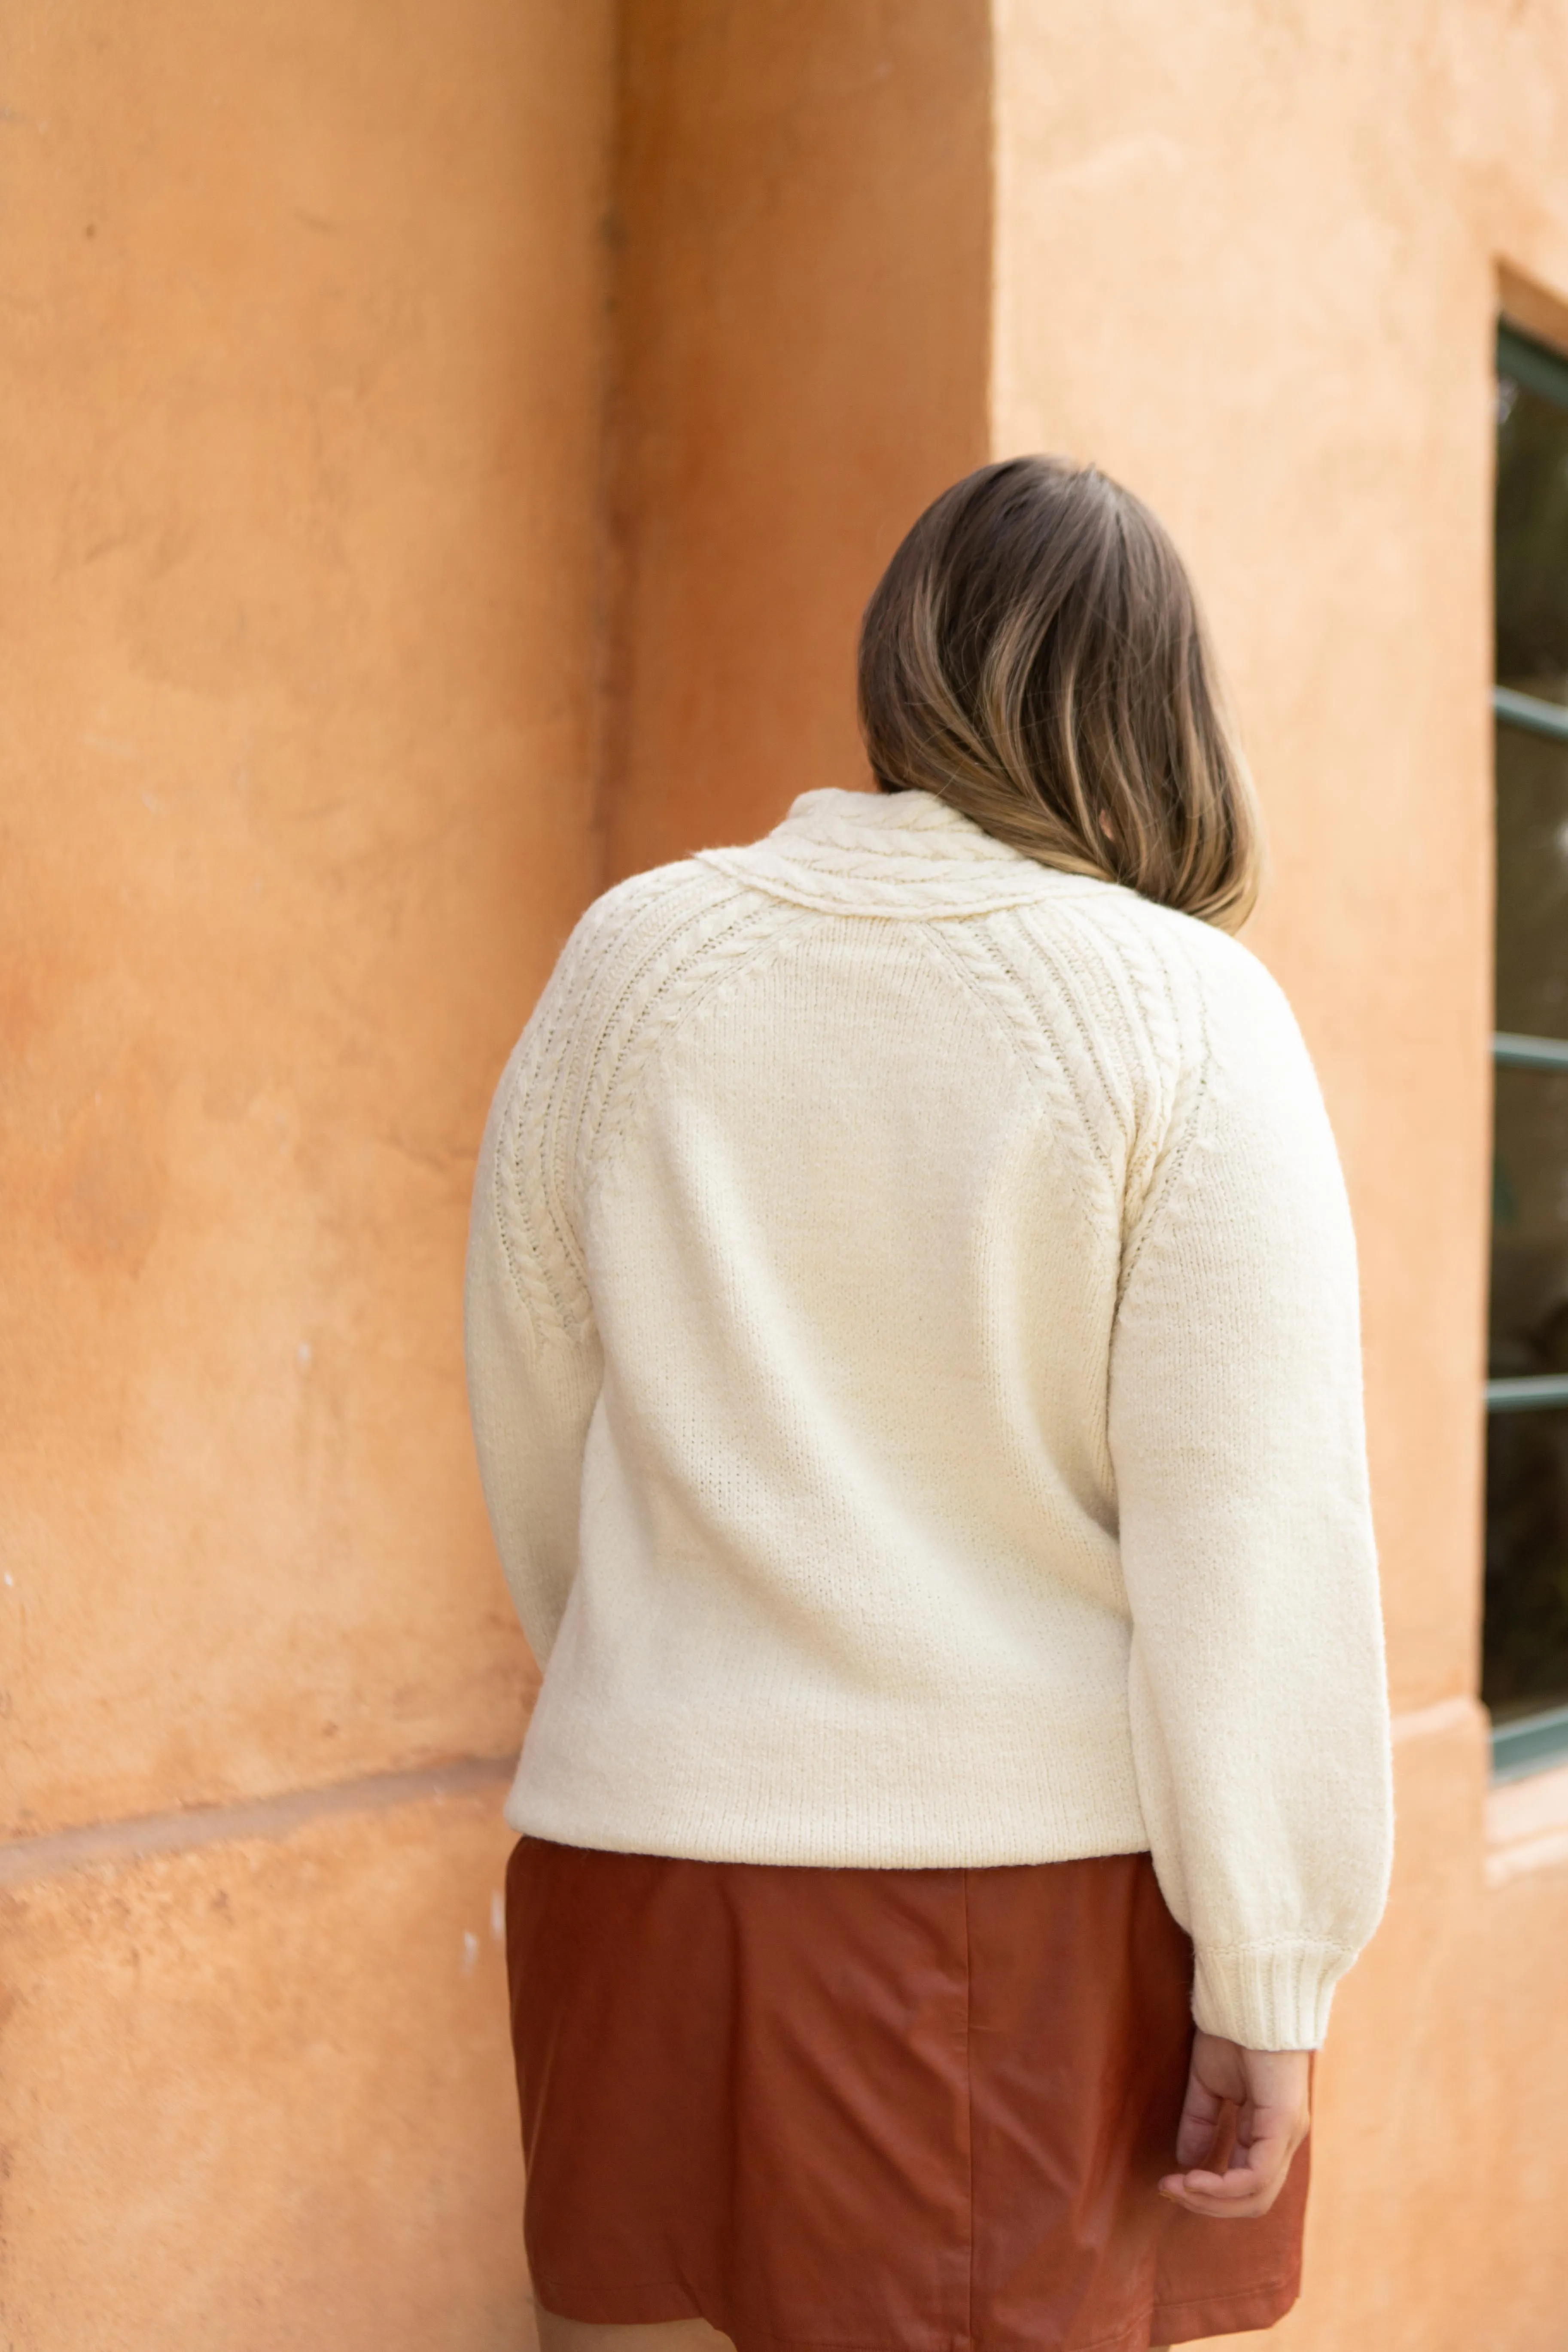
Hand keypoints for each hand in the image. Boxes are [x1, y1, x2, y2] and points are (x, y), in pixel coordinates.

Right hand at [1158, 2032, 1310, 2218]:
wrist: (1248, 1995)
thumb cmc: (1232, 2031)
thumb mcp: (1209, 2084)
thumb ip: (1200, 2122)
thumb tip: (1186, 2161)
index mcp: (1269, 2130)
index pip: (1247, 2184)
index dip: (1208, 2192)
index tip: (1169, 2183)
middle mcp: (1284, 2138)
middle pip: (1254, 2200)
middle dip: (1208, 2204)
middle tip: (1170, 2190)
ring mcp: (1287, 2134)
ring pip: (1257, 2195)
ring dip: (1212, 2200)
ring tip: (1177, 2186)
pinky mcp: (1283, 2124)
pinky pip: (1257, 2175)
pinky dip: (1223, 2186)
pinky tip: (1194, 2179)